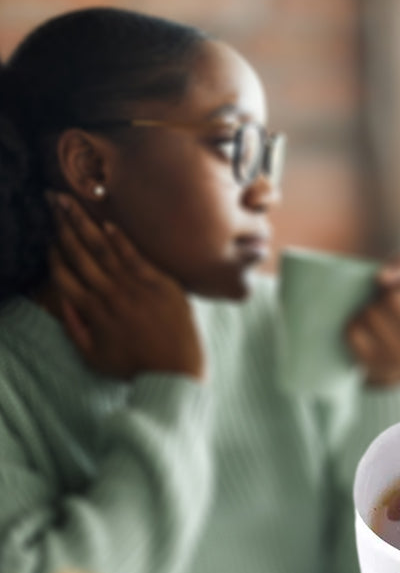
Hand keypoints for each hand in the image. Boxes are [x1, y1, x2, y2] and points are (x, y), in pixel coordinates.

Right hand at [45, 192, 204, 381]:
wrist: (176, 371)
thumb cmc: (136, 366)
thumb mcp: (94, 357)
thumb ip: (75, 329)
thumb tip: (63, 303)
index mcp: (93, 313)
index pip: (64, 277)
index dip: (54, 257)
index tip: (50, 241)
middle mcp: (110, 295)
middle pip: (80, 255)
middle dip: (63, 227)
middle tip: (53, 202)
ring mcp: (136, 288)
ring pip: (104, 250)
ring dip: (85, 224)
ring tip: (71, 203)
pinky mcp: (161, 285)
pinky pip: (135, 257)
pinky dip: (120, 239)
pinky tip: (107, 223)